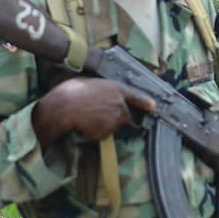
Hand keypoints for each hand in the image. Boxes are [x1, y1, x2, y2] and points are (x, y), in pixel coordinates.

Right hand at [31, 78, 153, 146]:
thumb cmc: (73, 91)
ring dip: (102, 126)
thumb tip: (99, 93)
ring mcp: (115, 118)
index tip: (153, 107)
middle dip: (116, 118)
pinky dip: (94, 134)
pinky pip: (102, 135)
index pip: (136, 96)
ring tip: (86, 118)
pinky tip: (84, 126)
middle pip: (125, 115)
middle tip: (99, 115)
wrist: (65, 106)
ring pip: (112, 126)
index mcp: (116, 88)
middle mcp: (119, 103)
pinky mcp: (108, 130)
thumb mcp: (90, 82)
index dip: (145, 102)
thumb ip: (101, 89)